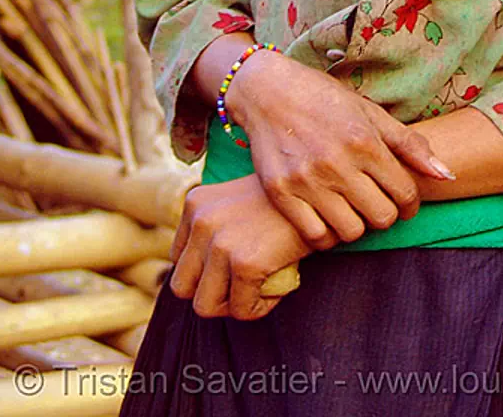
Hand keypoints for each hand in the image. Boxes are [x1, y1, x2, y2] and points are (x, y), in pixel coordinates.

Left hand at [168, 174, 332, 319]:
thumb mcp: (239, 202)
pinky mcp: (245, 263)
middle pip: (182, 286)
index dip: (205, 271)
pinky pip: (242, 310)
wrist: (323, 191)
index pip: (179, 259)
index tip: (233, 267)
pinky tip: (278, 287)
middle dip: (212, 294)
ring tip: (258, 290)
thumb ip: (218, 226)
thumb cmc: (287, 200)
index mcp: (196, 203)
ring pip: (205, 305)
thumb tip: (210, 270)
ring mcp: (221, 242)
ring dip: (233, 304)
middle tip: (242, 287)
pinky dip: (261, 307)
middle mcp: (202, 220)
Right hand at [227, 52, 453, 249]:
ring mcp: (307, 181)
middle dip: (387, 214)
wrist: (268, 91)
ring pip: (350, 232)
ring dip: (358, 225)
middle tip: (378, 203)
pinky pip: (315, 236)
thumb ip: (409, 145)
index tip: (405, 203)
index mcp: (364, 141)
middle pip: (381, 217)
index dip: (411, 204)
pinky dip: (327, 233)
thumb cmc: (324, 98)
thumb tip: (446, 175)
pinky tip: (328, 216)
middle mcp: (337, 163)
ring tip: (353, 209)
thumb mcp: (370, 112)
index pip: (405, 193)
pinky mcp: (281, 193)